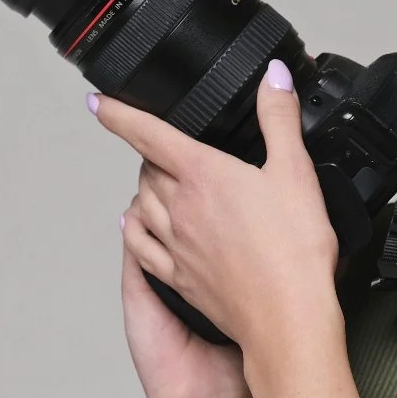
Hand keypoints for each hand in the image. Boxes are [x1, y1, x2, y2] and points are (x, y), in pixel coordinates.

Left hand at [93, 59, 341, 357]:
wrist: (286, 319)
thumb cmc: (293, 252)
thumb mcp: (296, 172)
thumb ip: (279, 119)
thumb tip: (272, 78)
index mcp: (203, 176)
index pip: (147, 134)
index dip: (118, 113)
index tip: (100, 101)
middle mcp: (180, 209)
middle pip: (148, 169)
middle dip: (152, 151)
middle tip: (165, 144)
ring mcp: (176, 245)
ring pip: (143, 204)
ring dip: (147, 187)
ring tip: (158, 179)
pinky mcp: (181, 277)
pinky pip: (142, 247)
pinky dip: (135, 229)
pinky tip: (135, 225)